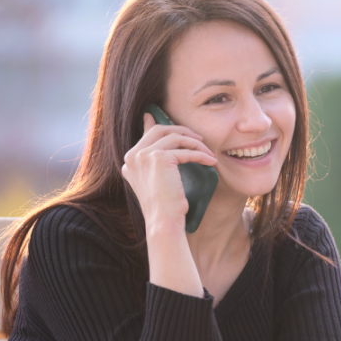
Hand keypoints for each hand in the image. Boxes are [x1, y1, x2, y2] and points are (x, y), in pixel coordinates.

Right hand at [121, 112, 216, 229]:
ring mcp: (144, 155)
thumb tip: (167, 147)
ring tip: (207, 152)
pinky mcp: (159, 158)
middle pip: (161, 130)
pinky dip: (201, 155)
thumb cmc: (164, 204)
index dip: (159, 124)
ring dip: (196, 143)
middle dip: (182, 131)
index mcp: (130, 160)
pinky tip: (210, 161)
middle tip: (198, 138)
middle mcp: (133, 155)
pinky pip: (186, 151)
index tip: (173, 119)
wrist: (163, 221)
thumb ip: (157, 160)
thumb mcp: (157, 179)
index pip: (147, 134)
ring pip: (175, 138)